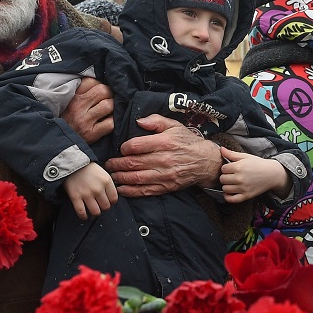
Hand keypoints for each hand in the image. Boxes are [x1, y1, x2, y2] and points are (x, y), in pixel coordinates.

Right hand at [62, 77, 114, 143]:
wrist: (58, 140)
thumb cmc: (67, 119)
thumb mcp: (69, 101)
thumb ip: (82, 90)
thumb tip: (100, 82)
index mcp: (72, 96)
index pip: (92, 81)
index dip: (99, 85)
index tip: (98, 93)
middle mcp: (77, 106)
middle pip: (103, 91)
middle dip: (109, 95)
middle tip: (106, 101)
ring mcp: (85, 120)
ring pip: (109, 105)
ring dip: (112, 108)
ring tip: (107, 112)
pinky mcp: (91, 133)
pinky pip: (111, 123)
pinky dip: (112, 122)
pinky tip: (106, 122)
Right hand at [65, 161, 117, 218]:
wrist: (71, 163)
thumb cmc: (88, 168)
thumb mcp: (103, 172)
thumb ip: (108, 184)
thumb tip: (111, 198)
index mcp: (106, 181)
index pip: (114, 199)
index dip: (111, 202)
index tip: (108, 202)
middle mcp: (98, 189)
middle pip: (106, 207)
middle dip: (103, 208)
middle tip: (100, 206)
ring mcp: (86, 194)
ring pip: (96, 212)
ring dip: (95, 213)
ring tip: (93, 211)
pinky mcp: (75, 197)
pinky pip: (81, 212)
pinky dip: (83, 217)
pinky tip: (84, 216)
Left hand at [107, 114, 222, 196]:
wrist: (205, 162)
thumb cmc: (187, 142)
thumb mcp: (174, 126)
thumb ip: (156, 121)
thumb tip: (139, 122)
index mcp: (164, 142)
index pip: (136, 146)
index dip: (124, 148)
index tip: (121, 149)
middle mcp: (164, 159)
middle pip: (133, 163)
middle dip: (117, 164)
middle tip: (108, 164)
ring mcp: (165, 175)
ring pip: (136, 178)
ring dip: (120, 178)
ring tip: (112, 175)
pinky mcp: (166, 187)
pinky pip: (145, 191)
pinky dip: (131, 191)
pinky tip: (121, 189)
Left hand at [219, 147, 287, 201]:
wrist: (272, 174)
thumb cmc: (258, 164)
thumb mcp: (245, 156)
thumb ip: (232, 154)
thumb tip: (221, 149)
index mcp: (238, 167)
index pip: (223, 169)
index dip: (226, 168)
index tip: (230, 168)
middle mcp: (239, 178)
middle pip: (222, 179)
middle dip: (225, 177)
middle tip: (231, 175)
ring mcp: (243, 188)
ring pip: (225, 189)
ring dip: (226, 186)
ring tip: (231, 183)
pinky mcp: (246, 195)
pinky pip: (232, 199)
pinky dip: (228, 197)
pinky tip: (229, 193)